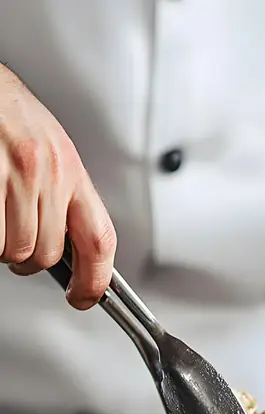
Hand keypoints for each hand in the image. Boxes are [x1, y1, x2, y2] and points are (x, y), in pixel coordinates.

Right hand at [0, 65, 115, 308]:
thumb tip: (71, 243)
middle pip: (48, 254)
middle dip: (29, 259)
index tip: (86, 296)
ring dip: (2, 246)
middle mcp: (47, 173)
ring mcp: (14, 178)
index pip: (99, 239)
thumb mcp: (48, 148)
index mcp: (70, 168)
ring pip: (15, 251)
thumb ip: (62, 195)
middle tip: (14, 238)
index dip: (96, 280)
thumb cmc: (4, 110)